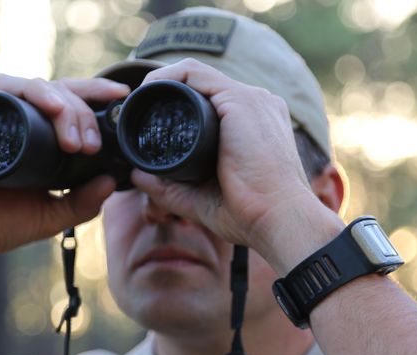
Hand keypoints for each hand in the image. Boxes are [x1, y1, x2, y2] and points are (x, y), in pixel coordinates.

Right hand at [0, 74, 129, 261]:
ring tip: (77, 140)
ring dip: (66, 106)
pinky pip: (6, 86)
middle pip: (61, 94)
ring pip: (39, 87)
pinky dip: (34, 92)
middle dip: (86, 113)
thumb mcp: (48, 217)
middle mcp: (18, 121)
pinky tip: (53, 109)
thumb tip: (111, 181)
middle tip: (92, 144)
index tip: (122, 101)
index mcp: (37, 140)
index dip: (96, 98)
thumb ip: (81, 204)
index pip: (71, 107)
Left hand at [130, 59, 340, 265]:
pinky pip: (194, 74)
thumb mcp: (201, 198)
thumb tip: (137, 175)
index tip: (150, 123)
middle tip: (137, 114)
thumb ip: (169, 187)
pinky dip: (166, 78)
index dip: (177, 105)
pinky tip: (147, 91)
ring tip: (138, 102)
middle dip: (166, 94)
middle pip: (202, 86)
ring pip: (195, 75)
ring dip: (162, 83)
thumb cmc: (250, 214)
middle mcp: (256, 105)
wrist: (279, 218)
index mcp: (254, 124)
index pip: (211, 101)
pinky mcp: (240, 100)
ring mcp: (251, 99)